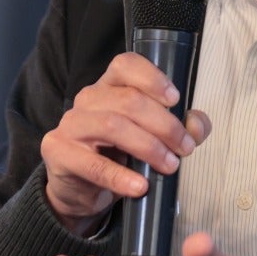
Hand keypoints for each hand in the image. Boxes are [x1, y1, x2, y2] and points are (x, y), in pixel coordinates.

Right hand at [40, 52, 210, 235]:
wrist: (79, 190)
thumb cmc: (118, 157)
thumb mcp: (152, 139)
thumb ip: (180, 128)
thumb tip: (197, 126)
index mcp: (109, 87)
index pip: (126, 65)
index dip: (152, 78)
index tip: (175, 99)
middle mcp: (88, 99)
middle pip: (129, 100)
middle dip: (165, 124)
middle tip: (184, 148)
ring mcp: (71, 124)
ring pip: (113, 125)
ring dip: (148, 147)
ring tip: (169, 166)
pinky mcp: (59, 152)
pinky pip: (93, 164)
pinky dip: (120, 176)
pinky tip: (140, 187)